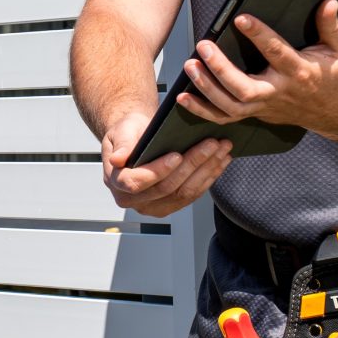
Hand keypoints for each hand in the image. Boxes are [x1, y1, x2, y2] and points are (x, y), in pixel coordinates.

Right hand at [101, 109, 229, 215]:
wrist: (137, 139)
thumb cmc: (129, 133)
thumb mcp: (121, 131)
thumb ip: (122, 144)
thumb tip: (118, 159)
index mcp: (116, 182)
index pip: (136, 182)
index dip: (158, 171)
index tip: (177, 155)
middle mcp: (132, 200)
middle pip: (166, 187)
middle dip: (192, 164)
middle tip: (211, 143)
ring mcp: (153, 206)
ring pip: (184, 193)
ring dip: (206, 170)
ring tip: (222, 149)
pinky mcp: (171, 206)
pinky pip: (193, 195)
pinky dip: (209, 177)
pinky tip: (221, 161)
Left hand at [180, 0, 337, 137]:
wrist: (337, 112)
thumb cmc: (335, 76)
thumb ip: (331, 26)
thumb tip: (328, 2)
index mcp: (299, 71)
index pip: (276, 52)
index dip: (258, 35)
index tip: (240, 19)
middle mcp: (279, 92)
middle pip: (244, 87)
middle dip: (221, 68)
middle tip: (204, 46)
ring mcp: (265, 107)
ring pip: (231, 105)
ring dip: (206, 88)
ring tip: (190, 65)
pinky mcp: (256, 114)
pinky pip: (226, 117)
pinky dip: (202, 110)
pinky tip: (183, 97)